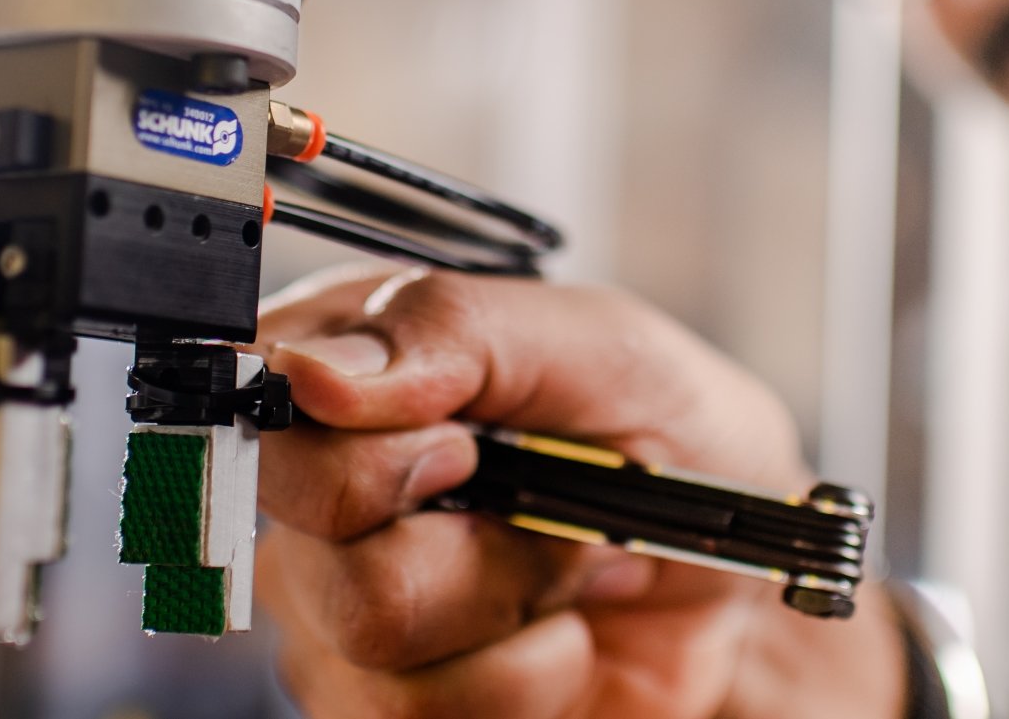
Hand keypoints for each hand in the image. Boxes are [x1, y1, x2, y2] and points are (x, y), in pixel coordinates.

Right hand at [254, 266, 906, 718]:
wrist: (742, 586)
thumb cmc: (673, 447)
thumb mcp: (607, 346)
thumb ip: (460, 328)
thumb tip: (322, 373)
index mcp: (348, 369)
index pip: (267, 404)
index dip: (363, 440)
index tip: (464, 443)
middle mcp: (319, 496)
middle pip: (319, 545)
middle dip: (477, 538)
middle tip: (548, 509)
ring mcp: (336, 613)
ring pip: (375, 639)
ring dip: (516, 609)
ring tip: (565, 572)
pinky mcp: (377, 706)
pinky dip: (530, 681)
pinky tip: (554, 637)